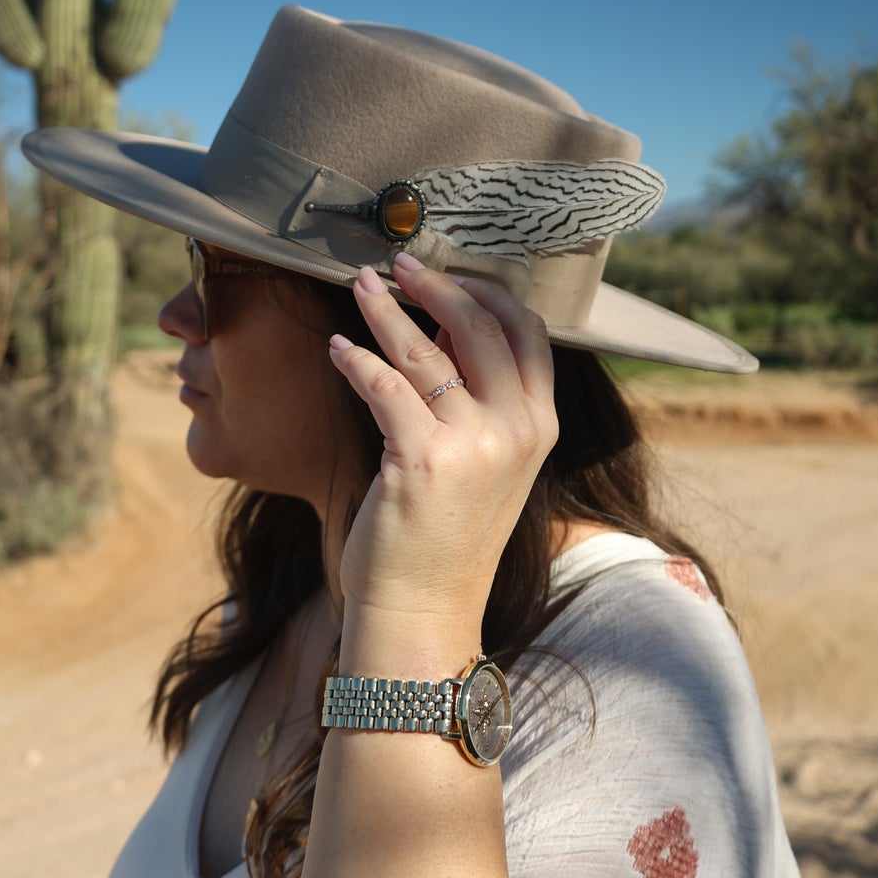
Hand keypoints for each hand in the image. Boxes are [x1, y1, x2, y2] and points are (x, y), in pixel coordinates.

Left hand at [328, 254, 557, 646]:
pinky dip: (356, 360)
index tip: (448, 275)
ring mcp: (472, 446)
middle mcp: (516, 431)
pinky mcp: (421, 461)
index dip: (486, 293)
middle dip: (435, 286)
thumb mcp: (487, 462)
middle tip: (397, 266)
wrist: (423, 610)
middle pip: (481, 326)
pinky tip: (337, 349)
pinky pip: (384, 386)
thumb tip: (444, 326)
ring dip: (385, 311)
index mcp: (540, 427)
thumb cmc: (445, 534)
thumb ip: (479, 399)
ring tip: (359, 287)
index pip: (528, 333)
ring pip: (427, 350)